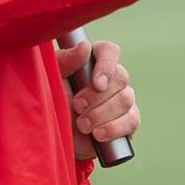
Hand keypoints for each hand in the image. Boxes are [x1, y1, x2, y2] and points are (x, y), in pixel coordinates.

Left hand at [56, 39, 138, 159]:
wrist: (57, 138)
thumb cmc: (52, 103)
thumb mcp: (53, 80)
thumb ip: (66, 61)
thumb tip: (84, 46)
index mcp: (92, 62)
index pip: (109, 51)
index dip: (107, 65)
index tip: (97, 84)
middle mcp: (111, 77)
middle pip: (121, 77)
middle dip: (97, 97)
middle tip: (77, 107)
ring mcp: (122, 98)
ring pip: (125, 100)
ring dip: (101, 115)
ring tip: (82, 125)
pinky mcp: (128, 120)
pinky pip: (132, 120)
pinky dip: (114, 128)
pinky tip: (98, 134)